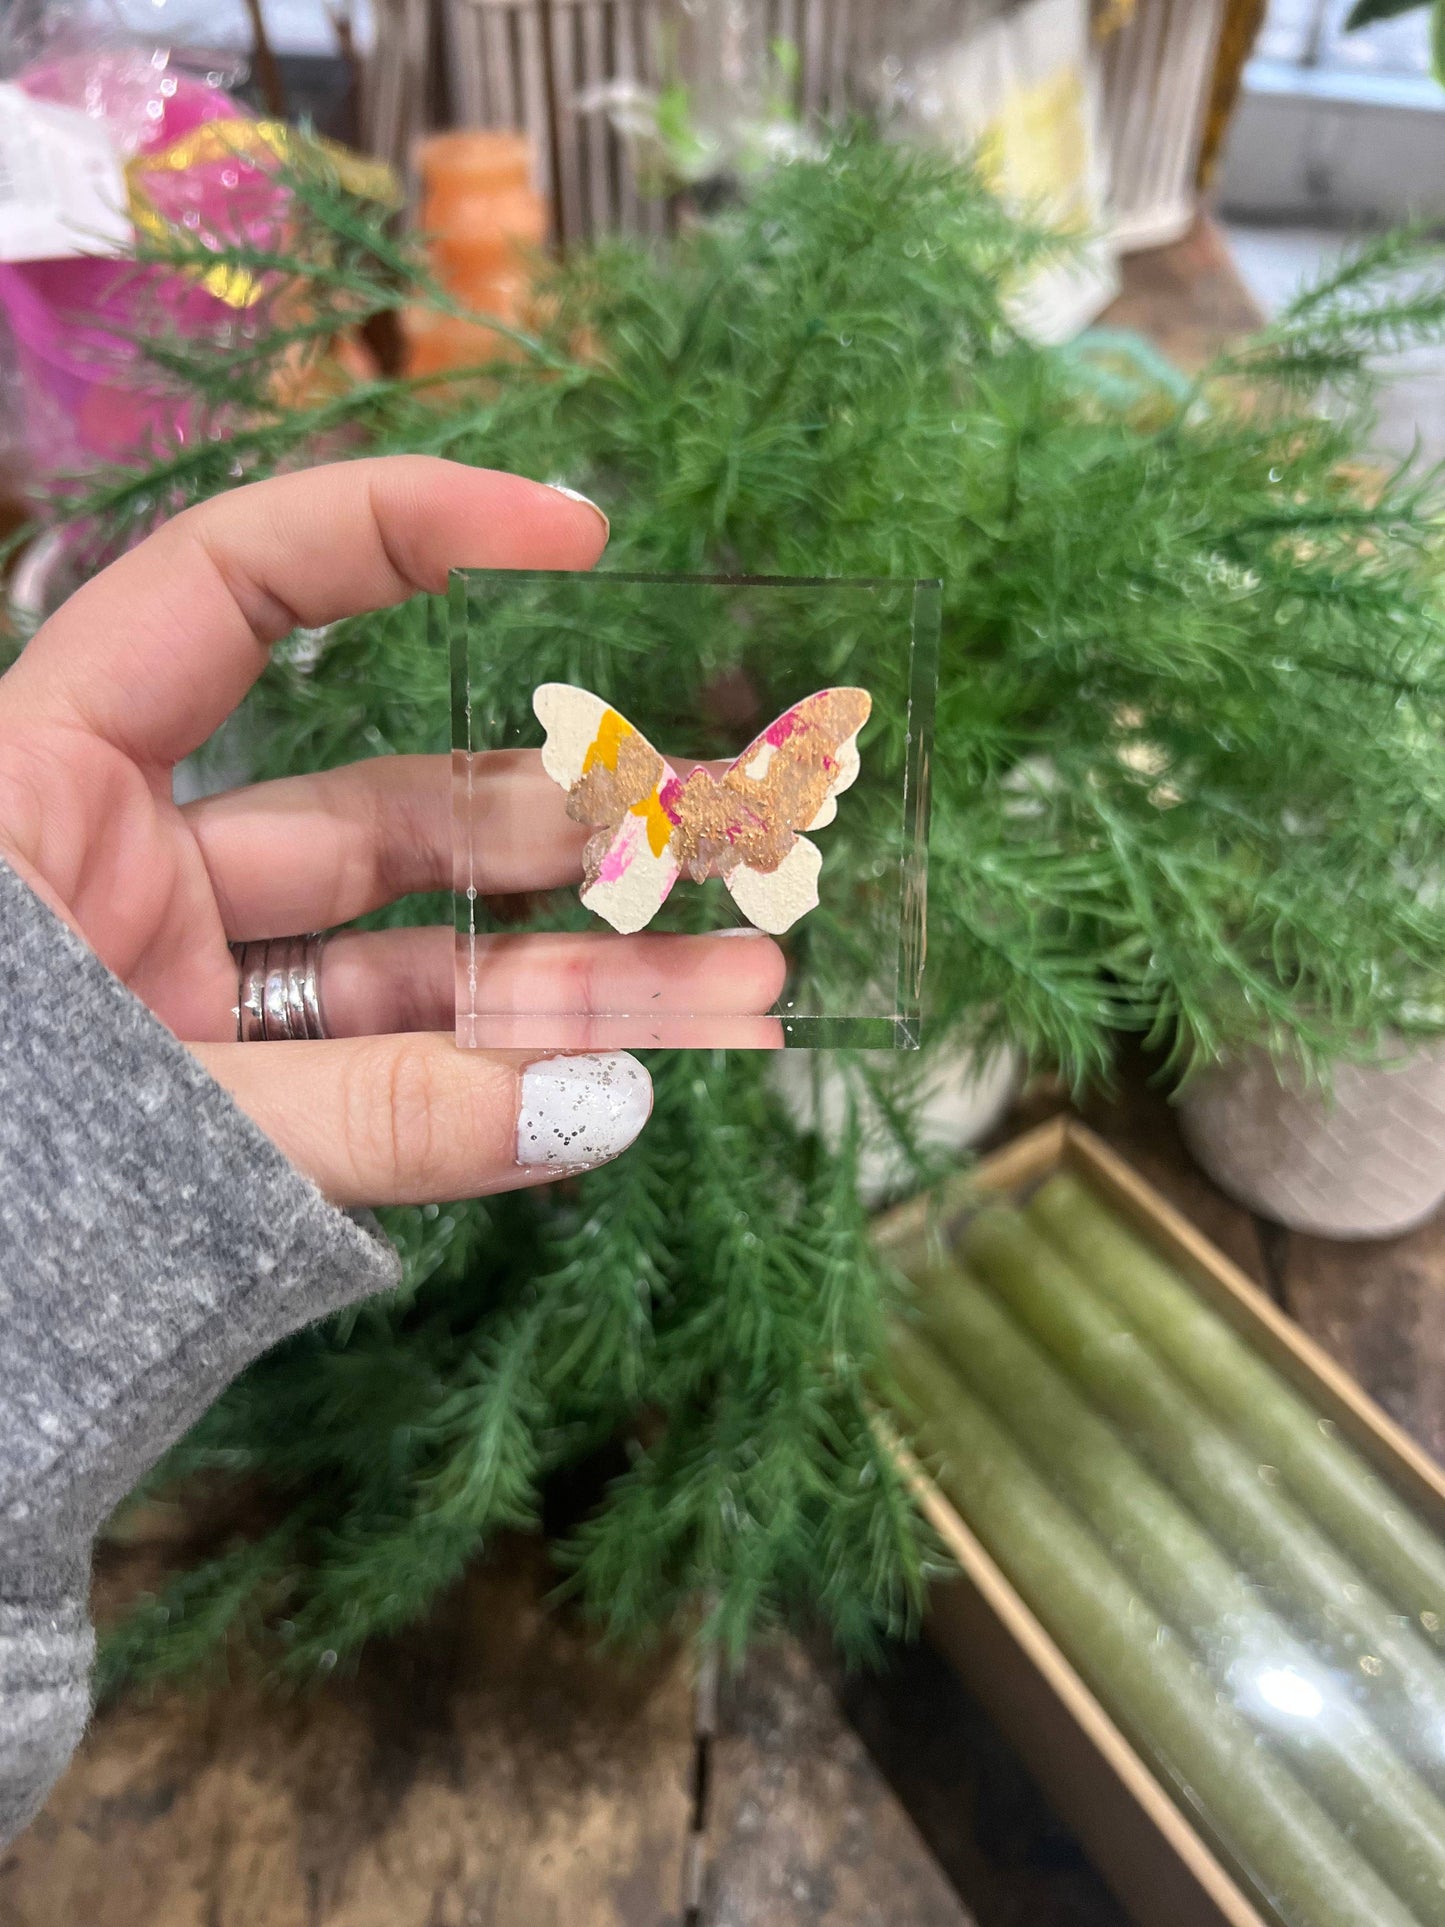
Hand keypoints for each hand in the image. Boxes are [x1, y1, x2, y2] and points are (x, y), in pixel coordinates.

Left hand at [0, 458, 781, 1204]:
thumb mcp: (136, 1120)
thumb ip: (371, 1115)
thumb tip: (605, 1106)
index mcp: (41, 782)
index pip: (236, 591)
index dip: (403, 530)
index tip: (575, 526)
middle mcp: (120, 868)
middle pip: (382, 803)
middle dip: (561, 818)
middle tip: (717, 820)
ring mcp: (178, 993)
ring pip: (408, 957)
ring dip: (568, 973)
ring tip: (734, 977)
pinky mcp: (218, 1101)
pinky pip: (381, 1072)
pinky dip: (493, 1083)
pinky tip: (618, 1076)